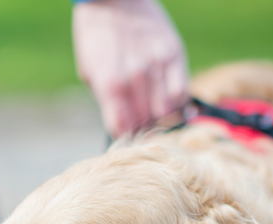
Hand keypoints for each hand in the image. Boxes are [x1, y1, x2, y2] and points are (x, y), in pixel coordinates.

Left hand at [73, 0, 187, 137]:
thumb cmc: (96, 37)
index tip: (125, 133)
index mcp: (110, 85)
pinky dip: (176, 102)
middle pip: (146, 123)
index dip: (124, 136)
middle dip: (142, 128)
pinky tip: (167, 99)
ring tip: (153, 111)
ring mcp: (157, 65)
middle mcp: (135, 77)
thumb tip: (122, 124)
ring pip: (167, 112)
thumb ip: (107, 100)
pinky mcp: (174, 55)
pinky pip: (182, 92)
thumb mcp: (90, 72)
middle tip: (140, 123)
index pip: (122, 129)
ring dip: (161, 118)